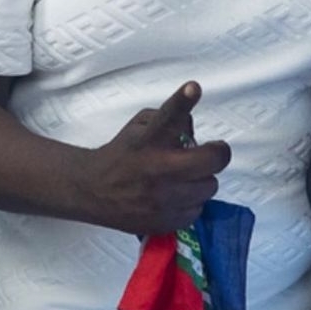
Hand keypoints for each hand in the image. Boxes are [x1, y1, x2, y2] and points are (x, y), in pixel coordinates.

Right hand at [86, 81, 230, 235]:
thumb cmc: (123, 154)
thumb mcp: (139, 126)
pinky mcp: (166, 221)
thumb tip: (194, 130)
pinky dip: (191, 202)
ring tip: (184, 177)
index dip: (183, 101)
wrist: (94, 191)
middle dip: (216, 154)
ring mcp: (163, 199)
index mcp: (148, 141)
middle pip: (211, 161)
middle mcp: (157, 169)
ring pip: (209, 187)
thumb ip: (169, 119)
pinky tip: (174, 196)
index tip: (193, 88)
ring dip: (201, 179)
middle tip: (210, 153)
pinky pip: (198, 210)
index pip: (168, 117)